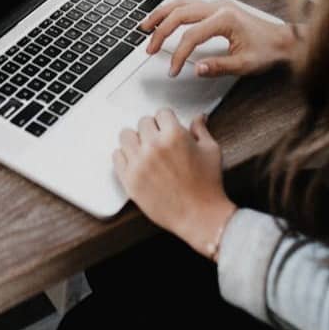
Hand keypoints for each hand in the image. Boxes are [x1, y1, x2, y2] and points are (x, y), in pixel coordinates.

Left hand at [113, 109, 236, 258]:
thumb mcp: (211, 151)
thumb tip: (199, 118)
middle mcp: (154, 146)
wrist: (200, 216)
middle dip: (152, 130)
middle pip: (143, 123)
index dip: (167, 121)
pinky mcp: (129, 179)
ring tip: (145, 150)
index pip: (161, 113)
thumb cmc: (208, 186)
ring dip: (136, 140)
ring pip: (126, 136)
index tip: (168, 128)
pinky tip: (136, 162)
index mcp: (174, 135)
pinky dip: (125, 157)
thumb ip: (200, 130)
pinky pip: (117, 156)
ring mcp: (139, 163)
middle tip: (159, 141)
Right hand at [141, 0, 298, 78]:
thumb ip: (219, 66)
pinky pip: (188, 4)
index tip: (173, 70)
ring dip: (161, 14)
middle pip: (180, 14)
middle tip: (150, 48)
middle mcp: (218, 7)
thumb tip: (197, 69)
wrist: (283, 40)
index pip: (191, 36)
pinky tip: (163, 18)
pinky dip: (172, 11)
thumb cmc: (268, 50)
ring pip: (181, 3)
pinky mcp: (216, 7)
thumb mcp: (245, 64)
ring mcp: (217, 4)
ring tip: (145, 27)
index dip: (179, 54)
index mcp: (225, 19)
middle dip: (161, 32)